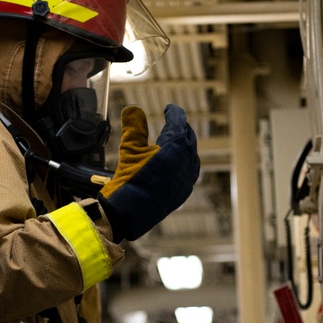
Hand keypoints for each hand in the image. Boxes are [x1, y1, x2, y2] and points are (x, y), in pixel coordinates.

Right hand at [97, 104, 199, 241]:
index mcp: (175, 146)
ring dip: (186, 145)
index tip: (169, 109)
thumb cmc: (130, 180)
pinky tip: (178, 163)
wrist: (130, 213)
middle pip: (189, 137)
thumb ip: (134, 127)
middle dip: (182, 127)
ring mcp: (187, 178)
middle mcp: (186, 161)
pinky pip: (190, 172)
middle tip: (174, 121)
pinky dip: (186, 162)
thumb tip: (133, 109)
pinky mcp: (184, 191)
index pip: (179, 121)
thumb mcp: (130, 150)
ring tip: (177, 140)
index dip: (173, 112)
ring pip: (192, 155)